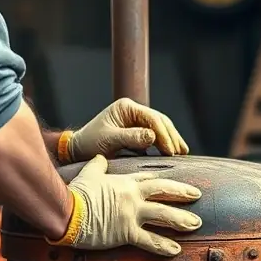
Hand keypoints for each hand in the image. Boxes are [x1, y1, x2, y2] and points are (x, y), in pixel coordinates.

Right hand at [52, 155, 201, 255]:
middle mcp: (133, 196)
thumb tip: (99, 157)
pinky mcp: (126, 232)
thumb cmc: (76, 193)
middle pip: (164, 191)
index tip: (175, 182)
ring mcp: (132, 214)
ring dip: (181, 219)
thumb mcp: (88, 173)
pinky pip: (149, 240)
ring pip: (163, 215)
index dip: (164, 180)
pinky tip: (176, 249)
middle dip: (183, 192)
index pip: (149, 178)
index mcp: (125, 182)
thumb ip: (97, 165)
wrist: (67, 210)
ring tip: (195, 223)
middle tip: (197, 195)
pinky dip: (163, 246)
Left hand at [62, 98, 188, 161]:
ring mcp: (135, 120)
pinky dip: (164, 143)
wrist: (78, 150)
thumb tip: (153, 136)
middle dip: (171, 136)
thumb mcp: (109, 141)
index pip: (152, 118)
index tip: (170, 150)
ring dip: (171, 139)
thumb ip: (131, 137)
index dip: (164, 134)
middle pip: (160, 121)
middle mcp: (132, 111)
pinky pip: (155, 135)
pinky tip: (173, 152)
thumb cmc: (89, 143)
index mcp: (126, 107)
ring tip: (182, 153)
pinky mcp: (136, 131)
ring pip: (160, 128)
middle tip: (180, 152)